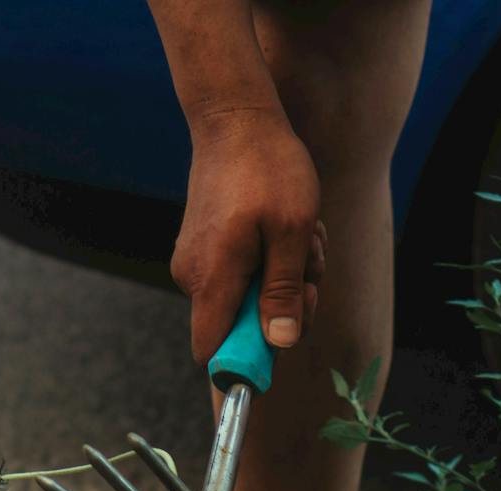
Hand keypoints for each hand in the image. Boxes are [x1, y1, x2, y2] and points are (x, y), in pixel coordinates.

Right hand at [169, 108, 323, 357]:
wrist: (236, 119)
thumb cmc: (268, 169)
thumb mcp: (292, 231)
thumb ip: (284, 292)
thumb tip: (281, 343)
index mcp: (212, 278)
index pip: (213, 353)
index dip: (248, 361)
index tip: (283, 336)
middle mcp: (193, 277)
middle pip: (240, 328)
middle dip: (284, 306)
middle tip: (308, 265)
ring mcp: (195, 262)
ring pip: (248, 298)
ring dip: (285, 276)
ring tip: (300, 234)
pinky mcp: (205, 249)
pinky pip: (242, 275)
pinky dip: (271, 260)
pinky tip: (286, 227)